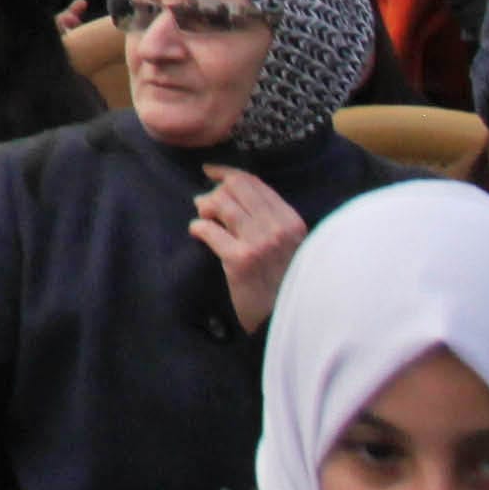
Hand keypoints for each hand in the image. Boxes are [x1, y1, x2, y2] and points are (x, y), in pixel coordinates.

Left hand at [188, 165, 309, 333]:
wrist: (283, 318)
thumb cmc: (284, 282)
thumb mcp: (289, 246)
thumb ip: (269, 221)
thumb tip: (229, 192)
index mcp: (291, 221)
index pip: (255, 183)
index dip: (228, 173)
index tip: (211, 171)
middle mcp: (278, 228)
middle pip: (235, 188)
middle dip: (215, 191)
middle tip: (205, 204)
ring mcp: (259, 243)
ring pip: (222, 205)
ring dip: (205, 207)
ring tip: (202, 216)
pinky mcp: (240, 261)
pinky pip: (210, 230)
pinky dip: (198, 227)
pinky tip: (197, 232)